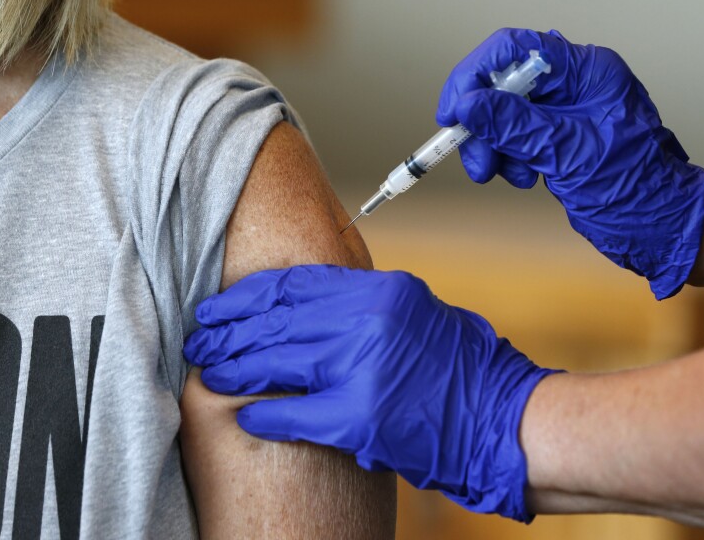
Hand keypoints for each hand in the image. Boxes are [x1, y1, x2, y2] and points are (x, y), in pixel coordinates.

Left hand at [184, 265, 558, 521]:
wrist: (504, 418)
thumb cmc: (461, 368)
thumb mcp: (414, 313)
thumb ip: (361, 306)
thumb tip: (305, 309)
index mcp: (378, 290)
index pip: (293, 284)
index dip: (246, 296)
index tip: (217, 306)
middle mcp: (367, 320)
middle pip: (276, 320)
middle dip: (228, 331)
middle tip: (199, 339)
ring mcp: (362, 366)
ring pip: (275, 361)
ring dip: (235, 368)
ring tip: (209, 373)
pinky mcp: (360, 416)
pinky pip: (293, 414)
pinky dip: (265, 416)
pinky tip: (245, 417)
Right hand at [437, 28, 703, 298]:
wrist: (659, 227)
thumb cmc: (636, 189)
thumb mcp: (568, 153)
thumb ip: (515, 125)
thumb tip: (469, 104)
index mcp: (587, 72)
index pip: (515, 50)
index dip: (475, 77)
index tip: (454, 112)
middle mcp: (575, 85)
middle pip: (503, 86)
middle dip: (482, 124)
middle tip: (476, 161)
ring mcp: (565, 112)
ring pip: (504, 116)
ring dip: (493, 147)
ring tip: (506, 175)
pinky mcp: (558, 138)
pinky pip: (516, 138)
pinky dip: (509, 158)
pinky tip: (525, 177)